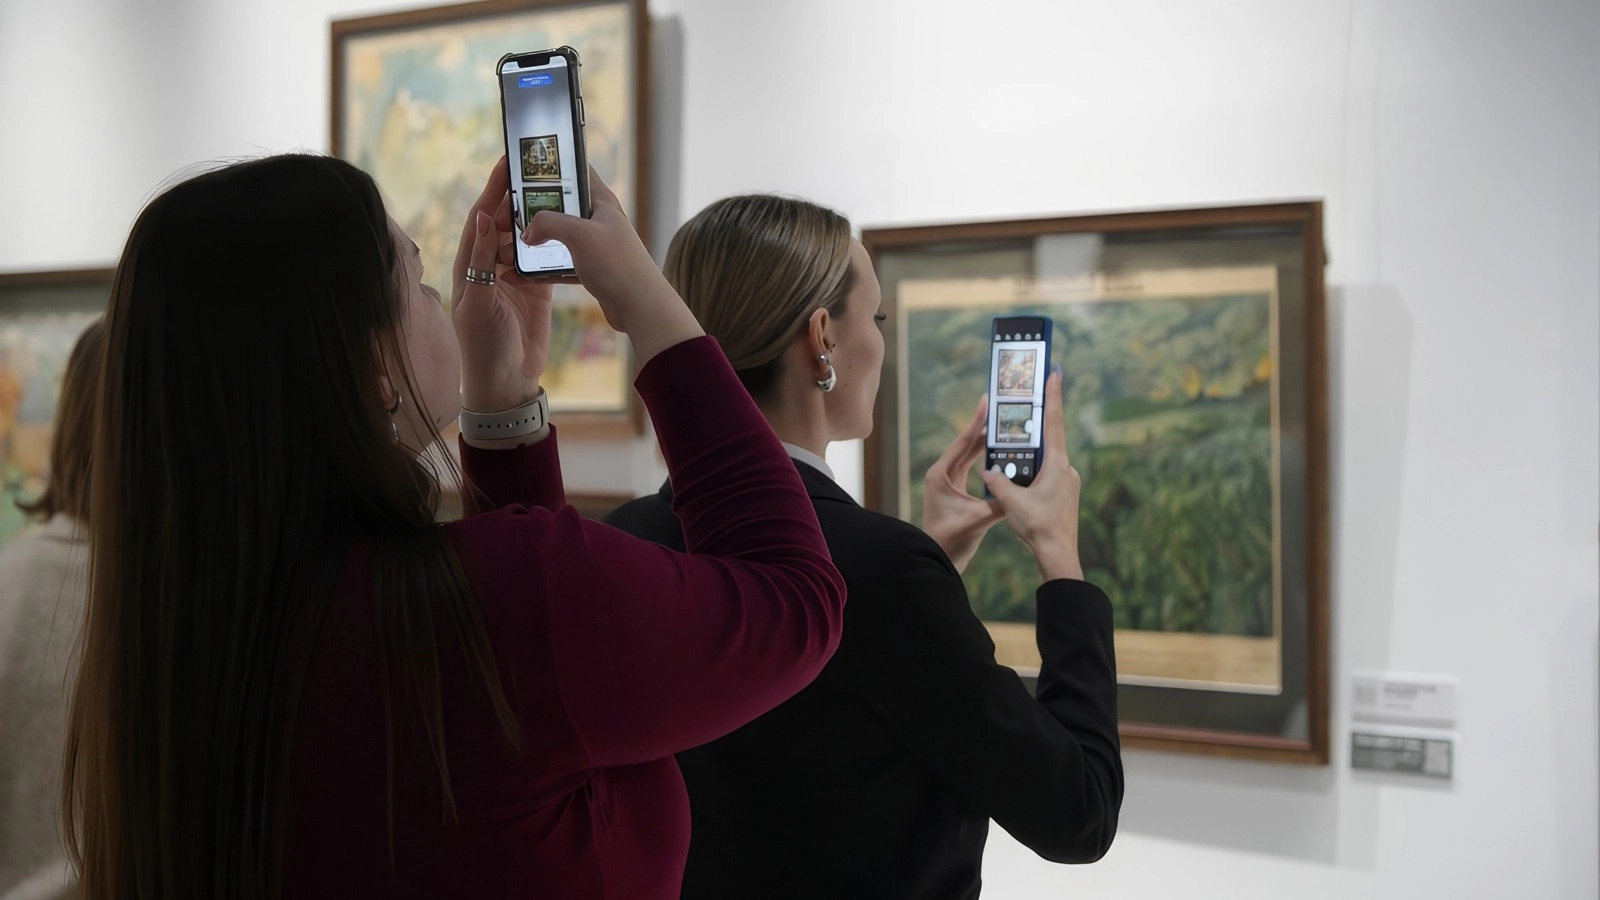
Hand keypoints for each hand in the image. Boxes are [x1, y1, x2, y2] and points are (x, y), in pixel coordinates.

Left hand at [452, 157, 552, 411]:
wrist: (506, 383)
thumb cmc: (483, 346)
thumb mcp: (479, 303)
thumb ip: (481, 259)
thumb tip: (483, 217)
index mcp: (469, 264)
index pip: (480, 217)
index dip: (493, 189)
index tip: (507, 162)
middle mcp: (489, 266)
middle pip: (505, 221)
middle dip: (519, 197)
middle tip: (540, 173)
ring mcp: (514, 278)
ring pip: (526, 237)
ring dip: (539, 217)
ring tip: (557, 194)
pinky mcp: (536, 291)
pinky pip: (544, 259)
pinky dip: (554, 244)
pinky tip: (568, 229)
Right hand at [521, 167, 702, 365]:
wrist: (641, 308)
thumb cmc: (617, 264)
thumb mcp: (579, 234)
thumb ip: (548, 223)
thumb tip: (527, 232)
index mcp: (602, 201)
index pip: (577, 169)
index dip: (553, 164)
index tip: (526, 166)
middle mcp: (600, 220)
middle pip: (562, 205)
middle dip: (535, 207)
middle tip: (508, 210)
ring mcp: (596, 245)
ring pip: (559, 236)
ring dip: (537, 240)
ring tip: (510, 242)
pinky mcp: (593, 269)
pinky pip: (561, 263)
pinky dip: (543, 268)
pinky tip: (521, 274)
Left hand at [921, 395, 1004, 572]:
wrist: (939, 559)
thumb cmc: (952, 540)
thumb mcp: (979, 519)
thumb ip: (1001, 502)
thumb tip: (1023, 489)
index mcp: (941, 474)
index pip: (962, 443)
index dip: (975, 422)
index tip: (985, 402)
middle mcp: (942, 474)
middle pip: (965, 445)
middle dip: (983, 429)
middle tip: (999, 411)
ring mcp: (947, 481)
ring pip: (968, 455)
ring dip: (984, 443)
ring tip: (1002, 428)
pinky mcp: (954, 490)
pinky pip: (970, 467)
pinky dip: (983, 459)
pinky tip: (998, 452)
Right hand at [980, 370, 1084, 581]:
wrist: (1058, 555)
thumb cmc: (1039, 527)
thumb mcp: (1012, 502)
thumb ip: (999, 482)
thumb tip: (988, 471)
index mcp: (1057, 465)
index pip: (1054, 423)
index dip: (1053, 397)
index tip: (1055, 374)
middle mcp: (1066, 470)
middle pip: (1049, 440)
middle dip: (1036, 425)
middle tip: (1026, 406)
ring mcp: (1067, 482)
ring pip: (1047, 460)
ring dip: (1032, 454)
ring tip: (1015, 453)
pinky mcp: (1064, 494)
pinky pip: (1047, 474)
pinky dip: (1034, 472)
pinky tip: (1021, 481)